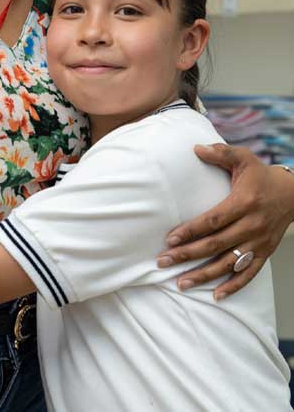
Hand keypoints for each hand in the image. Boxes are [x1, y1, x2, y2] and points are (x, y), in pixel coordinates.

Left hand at [157, 144, 293, 298]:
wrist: (293, 194)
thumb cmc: (260, 175)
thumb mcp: (243, 158)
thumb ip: (220, 153)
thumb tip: (196, 148)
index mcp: (243, 203)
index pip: (212, 221)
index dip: (190, 231)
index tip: (170, 239)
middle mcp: (251, 226)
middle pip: (215, 245)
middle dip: (187, 255)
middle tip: (163, 262)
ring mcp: (258, 243)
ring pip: (228, 264)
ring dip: (204, 275)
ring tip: (181, 282)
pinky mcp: (264, 253)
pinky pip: (248, 274)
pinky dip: (233, 287)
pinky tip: (215, 295)